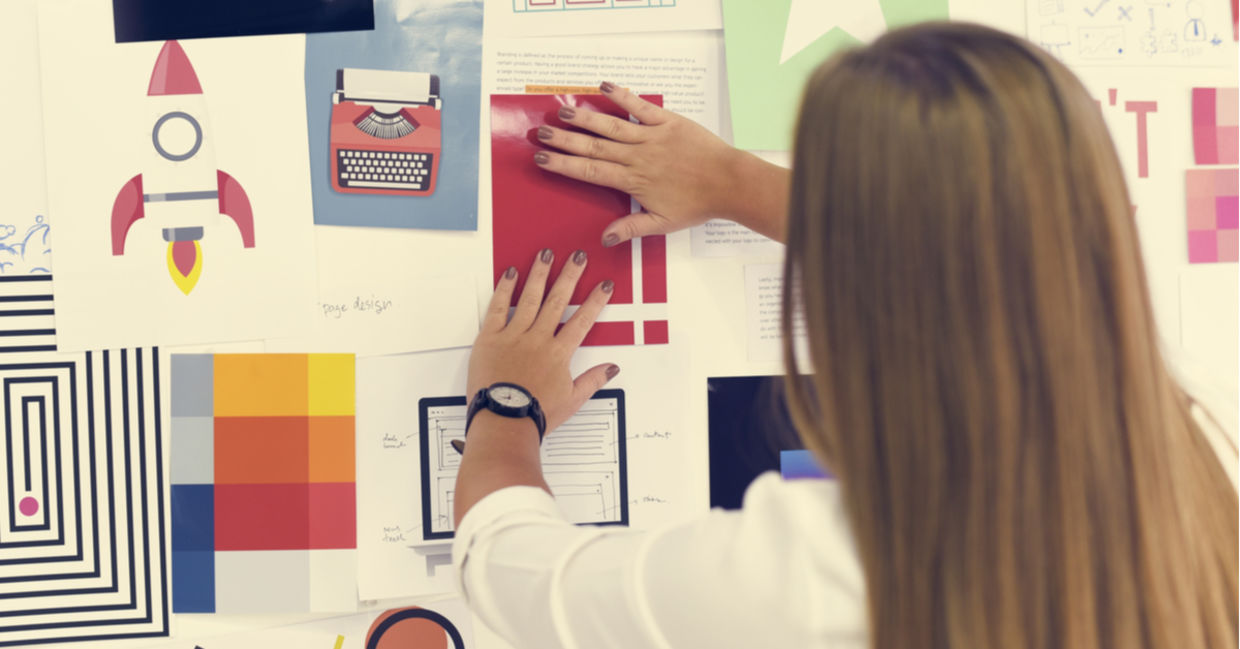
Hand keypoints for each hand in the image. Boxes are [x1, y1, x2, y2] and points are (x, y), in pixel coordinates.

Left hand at [468, 247, 618, 433]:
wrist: (503, 420)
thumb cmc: (534, 414)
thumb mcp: (571, 400)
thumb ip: (592, 381)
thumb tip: (611, 369)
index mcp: (558, 353)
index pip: (582, 320)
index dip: (595, 300)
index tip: (604, 285)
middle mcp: (538, 339)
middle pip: (558, 300)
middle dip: (570, 275)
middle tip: (578, 256)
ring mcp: (514, 336)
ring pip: (529, 298)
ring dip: (539, 274)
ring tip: (546, 254)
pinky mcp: (491, 338)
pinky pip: (498, 308)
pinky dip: (504, 289)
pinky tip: (510, 273)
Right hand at [534, 82, 762, 245]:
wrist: (729, 182)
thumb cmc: (698, 204)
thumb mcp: (663, 224)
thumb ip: (631, 228)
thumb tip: (604, 238)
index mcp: (633, 182)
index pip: (590, 172)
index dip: (563, 165)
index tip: (541, 159)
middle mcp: (637, 157)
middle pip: (593, 147)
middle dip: (564, 140)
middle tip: (540, 132)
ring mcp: (651, 137)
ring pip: (611, 126)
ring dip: (585, 118)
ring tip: (561, 111)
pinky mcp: (667, 122)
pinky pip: (639, 107)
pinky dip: (622, 96)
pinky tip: (604, 86)